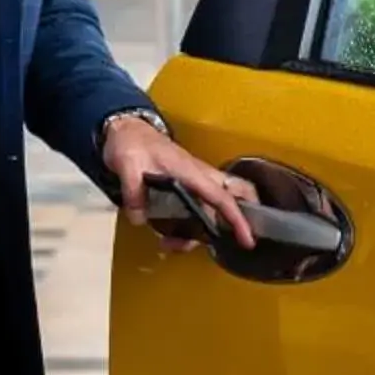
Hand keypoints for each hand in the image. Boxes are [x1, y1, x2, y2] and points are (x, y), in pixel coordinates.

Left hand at [103, 115, 255, 250]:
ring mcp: (192, 180)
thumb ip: (134, 193)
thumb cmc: (132, 142)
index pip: (221, 197)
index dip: (236, 218)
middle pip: (234, 193)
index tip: (247, 239)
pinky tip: (169, 235)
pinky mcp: (184, 185)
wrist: (127, 130)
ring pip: (213, 207)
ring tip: (174, 244)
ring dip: (202, 231)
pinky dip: (190, 225)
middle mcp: (198, 176)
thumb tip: (140, 219)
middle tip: (241, 239)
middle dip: (243, 215)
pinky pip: (197, 206)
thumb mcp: (128, 166)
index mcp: (190, 172)